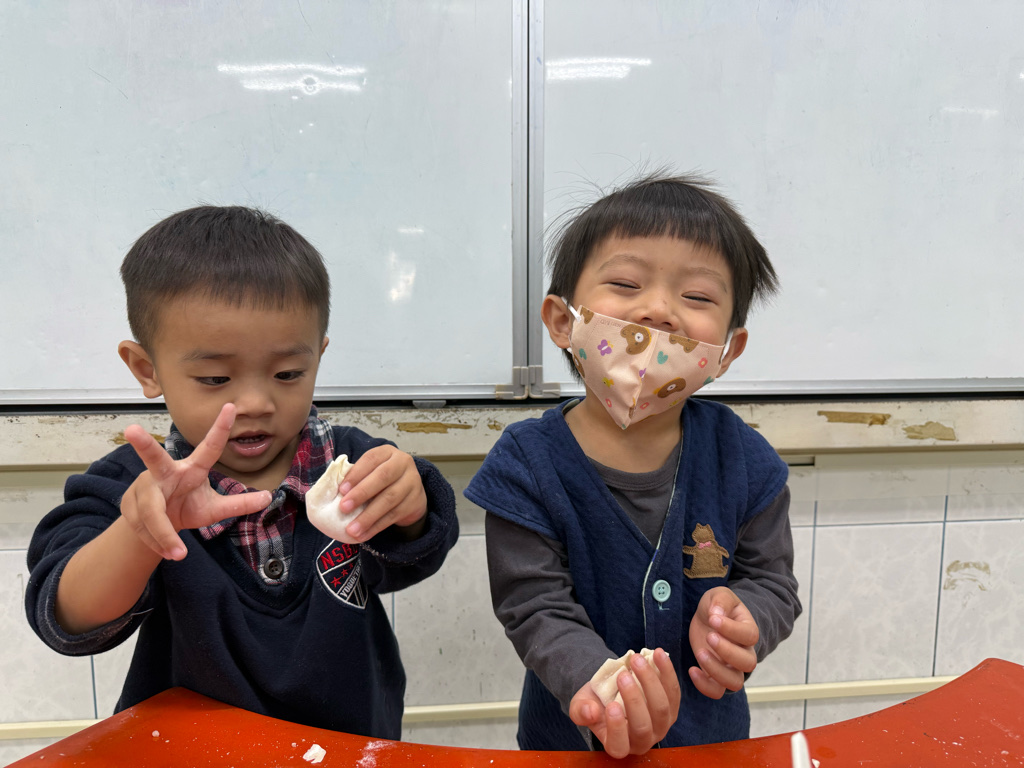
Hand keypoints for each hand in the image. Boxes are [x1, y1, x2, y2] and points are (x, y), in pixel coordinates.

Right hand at [121, 403, 271, 559]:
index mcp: (191, 469)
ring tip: (178, 553)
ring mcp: (143, 487)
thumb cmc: (186, 508)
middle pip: (153, 459)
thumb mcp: (213, 509)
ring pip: (151, 511)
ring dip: (164, 534)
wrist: (155, 529)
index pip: (209, 448)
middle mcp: (164, 473)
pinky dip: (157, 543)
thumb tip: (268, 497)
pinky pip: (143, 527)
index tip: (231, 407)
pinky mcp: (128, 504)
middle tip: (132, 430)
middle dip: (144, 445)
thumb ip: (238, 504)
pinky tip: (167, 552)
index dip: (221, 428)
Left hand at [335, 445, 427, 540]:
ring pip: (389, 499)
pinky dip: (376, 526)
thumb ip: (357, 478)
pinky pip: (394, 515)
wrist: (411, 493)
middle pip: (382, 477)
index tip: (341, 490)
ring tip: (352, 529)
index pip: (371, 459)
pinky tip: (364, 534)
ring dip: (368, 516)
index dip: (356, 474)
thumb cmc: (383, 481)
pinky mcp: (415, 501)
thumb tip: (333, 493)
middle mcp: (403, 463)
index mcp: (388, 452)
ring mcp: (412, 482)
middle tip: (343, 508)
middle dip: (361, 493)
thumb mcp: (372, 473)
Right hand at [569, 648, 679, 757]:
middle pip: (643, 726)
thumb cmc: (595, 702)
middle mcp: (642, 741)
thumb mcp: (580, 706)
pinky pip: (673, 691)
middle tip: (622, 675)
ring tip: (637, 660)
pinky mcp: (672, 707)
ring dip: (651, 681)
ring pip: (662, 708)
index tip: (611, 706)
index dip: (617, 728)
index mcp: (618, 745)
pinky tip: (658, 654)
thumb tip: (591, 711)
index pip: (619, 745)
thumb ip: (581, 711)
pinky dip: (667, 671)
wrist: (611, 689)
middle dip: (634, 699)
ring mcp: (661, 726)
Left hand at [688, 586, 758, 697]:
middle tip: (709, 637)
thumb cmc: (716, 607)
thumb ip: (721, 601)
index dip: (732, 630)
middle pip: (748, 663)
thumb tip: (717, 613)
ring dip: (717, 671)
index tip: (713, 619)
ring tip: (700, 652)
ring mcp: (731, 667)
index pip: (750, 635)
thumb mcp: (719, 595)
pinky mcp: (715, 676)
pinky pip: (717, 691)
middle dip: (727, 651)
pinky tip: (692, 670)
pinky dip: (705, 686)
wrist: (708, 619)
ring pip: (735, 682)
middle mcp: (744, 652)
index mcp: (748, 630)